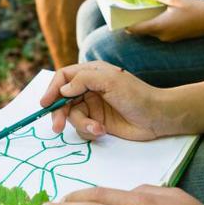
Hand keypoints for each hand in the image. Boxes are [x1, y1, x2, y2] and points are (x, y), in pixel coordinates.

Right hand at [40, 61, 171, 140]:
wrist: (157, 117)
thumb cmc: (136, 95)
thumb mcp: (109, 81)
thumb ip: (83, 80)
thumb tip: (63, 89)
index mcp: (91, 72)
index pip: (64, 77)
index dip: (52, 89)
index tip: (45, 104)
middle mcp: (89, 88)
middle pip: (63, 99)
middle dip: (60, 113)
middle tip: (57, 127)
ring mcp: (93, 106)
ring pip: (73, 116)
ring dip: (82, 125)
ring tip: (98, 129)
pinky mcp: (98, 122)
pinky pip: (83, 128)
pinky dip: (89, 131)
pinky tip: (103, 131)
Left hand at [128, 0, 203, 41]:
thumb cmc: (195, 7)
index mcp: (160, 26)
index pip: (136, 29)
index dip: (125, 25)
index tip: (118, 19)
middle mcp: (162, 35)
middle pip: (143, 31)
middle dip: (136, 22)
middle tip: (129, 11)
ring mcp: (170, 38)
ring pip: (152, 31)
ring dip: (147, 23)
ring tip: (142, 10)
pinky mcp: (176, 37)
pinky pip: (161, 31)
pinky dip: (156, 24)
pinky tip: (158, 13)